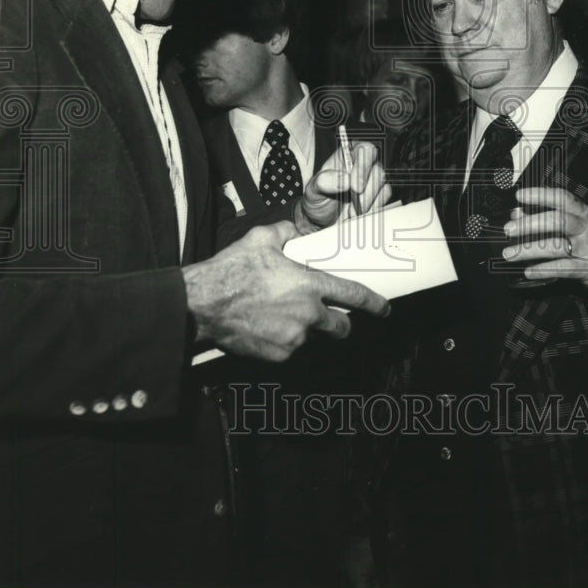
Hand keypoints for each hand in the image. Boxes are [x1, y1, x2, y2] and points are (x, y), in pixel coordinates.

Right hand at [183, 219, 390, 360]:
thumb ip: (286, 233)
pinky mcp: (279, 355)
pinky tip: (266, 327)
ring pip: (311, 336)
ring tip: (278, 315)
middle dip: (341, 323)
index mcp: (309, 285)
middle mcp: (308, 314)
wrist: (203, 304)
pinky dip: (284, 339)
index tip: (384, 307)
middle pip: (341, 327)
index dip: (374, 302)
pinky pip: (290, 348)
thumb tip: (294, 232)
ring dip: (304, 328)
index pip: (353, 295)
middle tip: (330, 317)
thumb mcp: (261, 239)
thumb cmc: (232, 270)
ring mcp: (294, 338)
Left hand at [294, 140, 391, 233]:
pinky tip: (359, 214)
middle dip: (366, 189)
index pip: (364, 148)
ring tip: (351, 211)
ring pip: (382, 184)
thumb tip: (344, 180)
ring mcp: (372, 180)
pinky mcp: (379, 195)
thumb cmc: (318, 200)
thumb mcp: (313, 190)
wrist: (322, 222)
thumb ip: (323, 182)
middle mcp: (362, 165)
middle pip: (377, 168)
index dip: (363, 165)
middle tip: (353, 202)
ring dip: (367, 201)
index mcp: (346, 156)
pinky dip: (372, 208)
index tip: (354, 186)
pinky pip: (384, 198)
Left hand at [501, 187, 587, 305]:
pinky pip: (563, 268)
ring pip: (556, 246)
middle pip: (557, 220)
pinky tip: (528, 271)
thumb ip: (548, 219)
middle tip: (509, 229)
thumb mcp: (576, 228)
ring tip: (509, 254)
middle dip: (529, 224)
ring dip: (528, 250)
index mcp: (584, 213)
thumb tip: (517, 214)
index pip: (562, 198)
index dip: (540, 195)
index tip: (519, 196)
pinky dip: (543, 270)